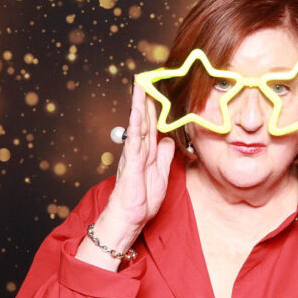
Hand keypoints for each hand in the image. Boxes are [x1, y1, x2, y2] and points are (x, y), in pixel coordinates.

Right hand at [107, 83, 175, 230]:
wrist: (130, 218)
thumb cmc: (141, 200)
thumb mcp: (160, 175)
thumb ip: (164, 157)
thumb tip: (168, 140)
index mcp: (145, 152)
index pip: (151, 125)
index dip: (154, 107)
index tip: (154, 90)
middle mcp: (137, 151)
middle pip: (143, 120)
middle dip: (144, 99)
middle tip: (144, 79)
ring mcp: (133, 157)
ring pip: (137, 127)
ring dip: (139, 106)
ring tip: (139, 88)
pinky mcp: (132, 166)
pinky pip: (134, 142)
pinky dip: (136, 127)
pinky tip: (137, 113)